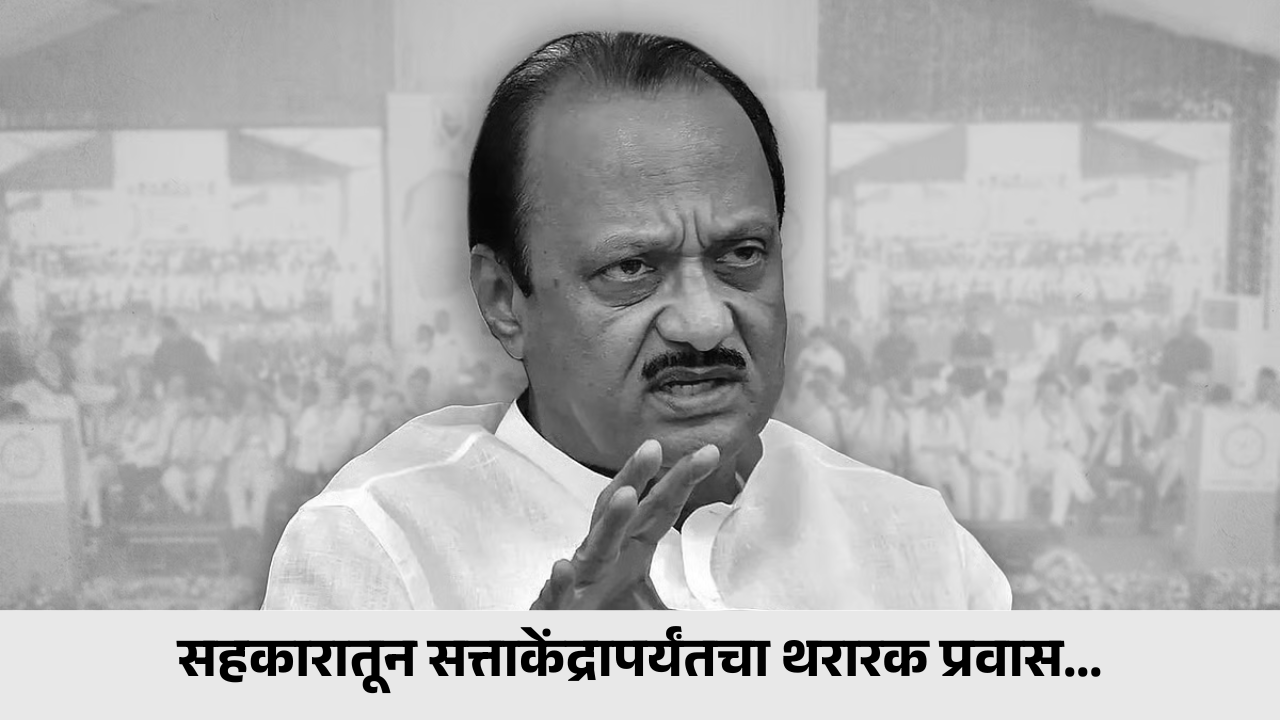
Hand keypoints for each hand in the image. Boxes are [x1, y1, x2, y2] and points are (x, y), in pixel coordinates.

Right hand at [530, 441, 719, 609]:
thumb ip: (691, 610)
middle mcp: (606, 557)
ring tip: (626, 496)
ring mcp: (581, 581)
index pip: (661, 509)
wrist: (568, 645)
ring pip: (595, 546)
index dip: (682, 481)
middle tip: (653, 447)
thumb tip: (738, 615)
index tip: (710, 452)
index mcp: (632, 550)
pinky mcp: (557, 610)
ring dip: (609, 521)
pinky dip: (559, 583)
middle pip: (624, 511)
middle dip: (636, 477)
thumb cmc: (609, 622)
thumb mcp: (658, 614)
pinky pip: (558, 595)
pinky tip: (564, 568)